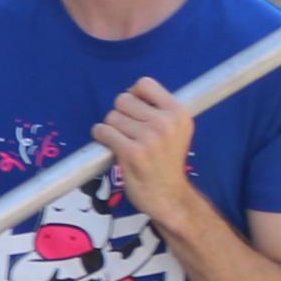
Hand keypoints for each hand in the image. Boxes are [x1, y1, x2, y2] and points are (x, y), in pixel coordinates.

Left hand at [94, 77, 200, 221]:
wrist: (169, 197)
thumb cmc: (167, 162)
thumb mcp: (177, 130)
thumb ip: (159, 109)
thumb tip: (130, 93)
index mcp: (179, 113)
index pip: (144, 84)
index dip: (134, 95)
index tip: (136, 112)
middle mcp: (166, 123)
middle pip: (124, 99)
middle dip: (121, 114)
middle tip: (129, 132)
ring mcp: (150, 138)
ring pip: (111, 116)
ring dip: (112, 128)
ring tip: (124, 142)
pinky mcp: (133, 153)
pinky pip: (103, 131)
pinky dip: (101, 137)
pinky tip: (110, 146)